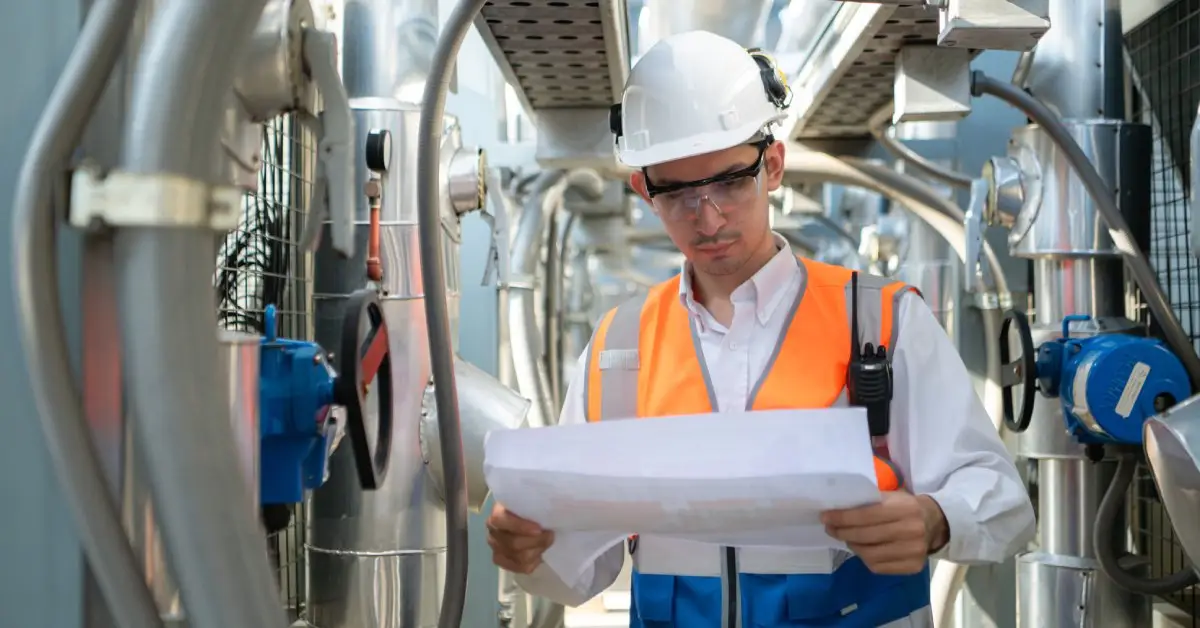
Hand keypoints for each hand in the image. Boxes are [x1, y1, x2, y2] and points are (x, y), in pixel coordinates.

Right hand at [487, 502, 554, 574]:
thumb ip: (538, 504)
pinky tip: (538, 554)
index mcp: (497, 512)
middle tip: (551, 535)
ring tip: (546, 543)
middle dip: (537, 541)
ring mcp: (495, 547)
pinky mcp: (501, 560)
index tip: (539, 528)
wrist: (528, 518)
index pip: (501, 520)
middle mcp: (493, 531)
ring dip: (537, 551)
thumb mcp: (533, 502)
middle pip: (513, 543)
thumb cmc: (531, 508)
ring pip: (519, 558)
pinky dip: (533, 562)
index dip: (520, 526)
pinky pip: (520, 568)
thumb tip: (557, 507)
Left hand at [821, 493, 947, 574]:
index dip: (842, 518)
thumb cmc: (906, 506)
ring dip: (852, 546)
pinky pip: (879, 567)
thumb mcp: (892, 495)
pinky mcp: (913, 567)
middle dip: (842, 532)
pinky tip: (860, 549)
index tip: (825, 517)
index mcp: (904, 508)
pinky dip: (865, 558)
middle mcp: (911, 531)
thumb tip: (837, 506)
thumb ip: (869, 499)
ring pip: (870, 554)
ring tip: (845, 538)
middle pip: (866, 536)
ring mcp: (914, 551)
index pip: (866, 516)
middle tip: (830, 528)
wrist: (935, 523)